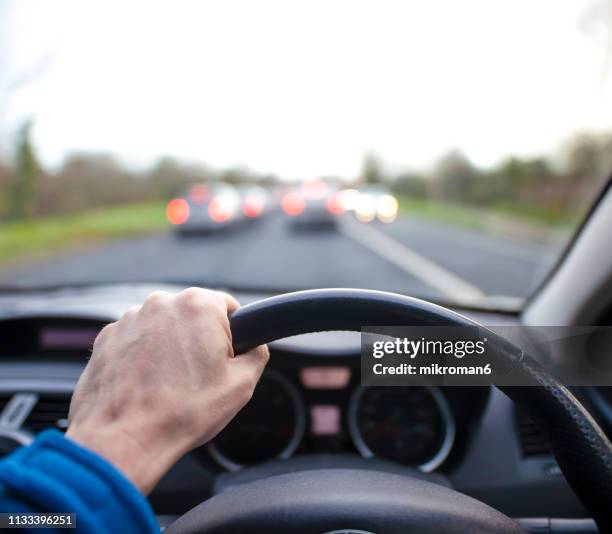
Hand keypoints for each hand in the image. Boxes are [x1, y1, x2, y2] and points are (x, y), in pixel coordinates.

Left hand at [66, 288, 268, 493]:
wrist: (123, 440)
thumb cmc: (181, 412)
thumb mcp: (242, 385)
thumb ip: (257, 354)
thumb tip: (255, 347)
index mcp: (198, 305)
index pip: (228, 306)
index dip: (234, 334)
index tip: (226, 356)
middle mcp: (161, 303)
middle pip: (193, 315)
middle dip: (199, 340)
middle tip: (199, 377)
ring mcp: (130, 319)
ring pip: (163, 327)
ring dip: (170, 348)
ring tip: (170, 385)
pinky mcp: (107, 337)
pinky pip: (136, 340)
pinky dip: (143, 357)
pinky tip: (148, 385)